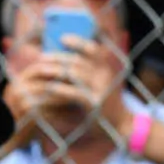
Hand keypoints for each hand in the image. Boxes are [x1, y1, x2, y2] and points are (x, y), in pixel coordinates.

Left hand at [16, 37, 131, 138]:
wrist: (123, 125)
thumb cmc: (107, 104)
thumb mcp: (102, 84)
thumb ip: (90, 73)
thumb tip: (66, 62)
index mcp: (107, 70)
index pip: (93, 50)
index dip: (78, 41)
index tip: (62, 38)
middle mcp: (105, 77)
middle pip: (78, 61)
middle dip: (58, 57)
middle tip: (41, 57)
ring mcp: (101, 89)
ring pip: (74, 74)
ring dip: (55, 70)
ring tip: (41, 70)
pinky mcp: (95, 103)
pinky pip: (74, 92)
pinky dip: (60, 89)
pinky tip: (49, 88)